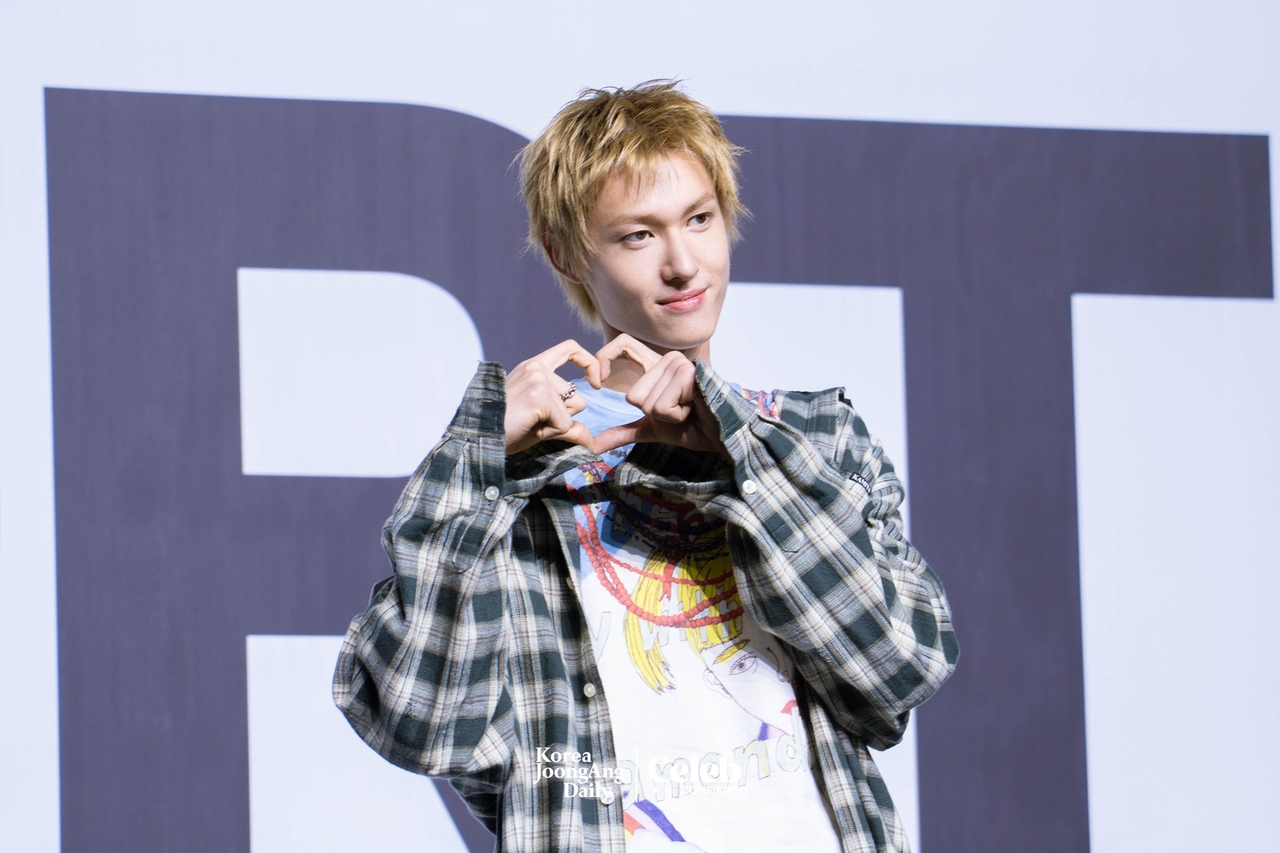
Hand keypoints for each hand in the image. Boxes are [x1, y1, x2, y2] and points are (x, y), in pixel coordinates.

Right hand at [504, 340, 601, 454]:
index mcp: (533, 366)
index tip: (597, 382)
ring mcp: (538, 379)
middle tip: (533, 422)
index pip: (570, 348)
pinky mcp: (539, 395)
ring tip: (529, 424)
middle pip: (578, 396)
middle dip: (563, 418)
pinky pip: (564, 423)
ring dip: (556, 426)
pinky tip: (530, 429)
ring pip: (573, 410)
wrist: (481, 439)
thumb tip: (591, 440)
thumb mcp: (540, 422)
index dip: (589, 362)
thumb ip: (566, 424)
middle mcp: (536, 367)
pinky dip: (551, 433)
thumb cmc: (506, 431)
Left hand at [593, 335, 728, 458]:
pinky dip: (676, 415)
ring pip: (648, 402)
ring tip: (687, 409)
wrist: (720, 436)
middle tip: (678, 410)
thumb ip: (624, 432)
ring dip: (667, 416)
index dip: (604, 358)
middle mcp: (668, 359)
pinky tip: (693, 409)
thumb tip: (595, 444)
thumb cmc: (692, 427)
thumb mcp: (652, 429)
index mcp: (657, 365)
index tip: (597, 381)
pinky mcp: (688, 374)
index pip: (621, 344)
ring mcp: (679, 364)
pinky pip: (662, 405)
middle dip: (654, 413)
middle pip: (634, 396)